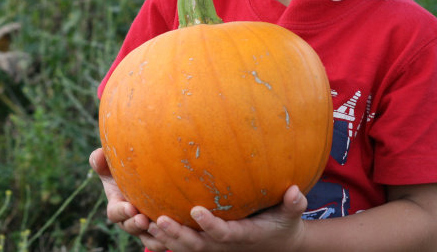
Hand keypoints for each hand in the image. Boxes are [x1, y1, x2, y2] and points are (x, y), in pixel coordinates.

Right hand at [89, 148, 162, 246]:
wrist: (149, 179)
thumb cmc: (125, 172)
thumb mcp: (112, 167)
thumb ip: (102, 161)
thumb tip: (98, 155)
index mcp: (117, 207)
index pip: (115, 213)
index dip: (121, 212)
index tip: (129, 207)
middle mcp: (130, 221)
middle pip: (131, 227)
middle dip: (136, 224)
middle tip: (144, 219)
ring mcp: (146, 229)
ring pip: (148, 238)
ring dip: (154, 234)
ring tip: (161, 225)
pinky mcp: (161, 233)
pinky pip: (163, 242)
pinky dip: (169, 239)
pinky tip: (179, 230)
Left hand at [144, 185, 307, 251]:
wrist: (273, 244)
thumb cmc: (281, 225)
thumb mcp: (290, 216)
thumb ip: (293, 204)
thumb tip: (296, 191)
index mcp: (241, 236)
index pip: (223, 234)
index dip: (210, 225)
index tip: (196, 209)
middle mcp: (221, 246)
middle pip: (195, 246)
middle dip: (177, 234)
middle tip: (160, 219)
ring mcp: (209, 247)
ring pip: (181, 248)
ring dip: (162, 237)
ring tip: (142, 220)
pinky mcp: (200, 244)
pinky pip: (176, 244)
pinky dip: (158, 237)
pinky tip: (139, 220)